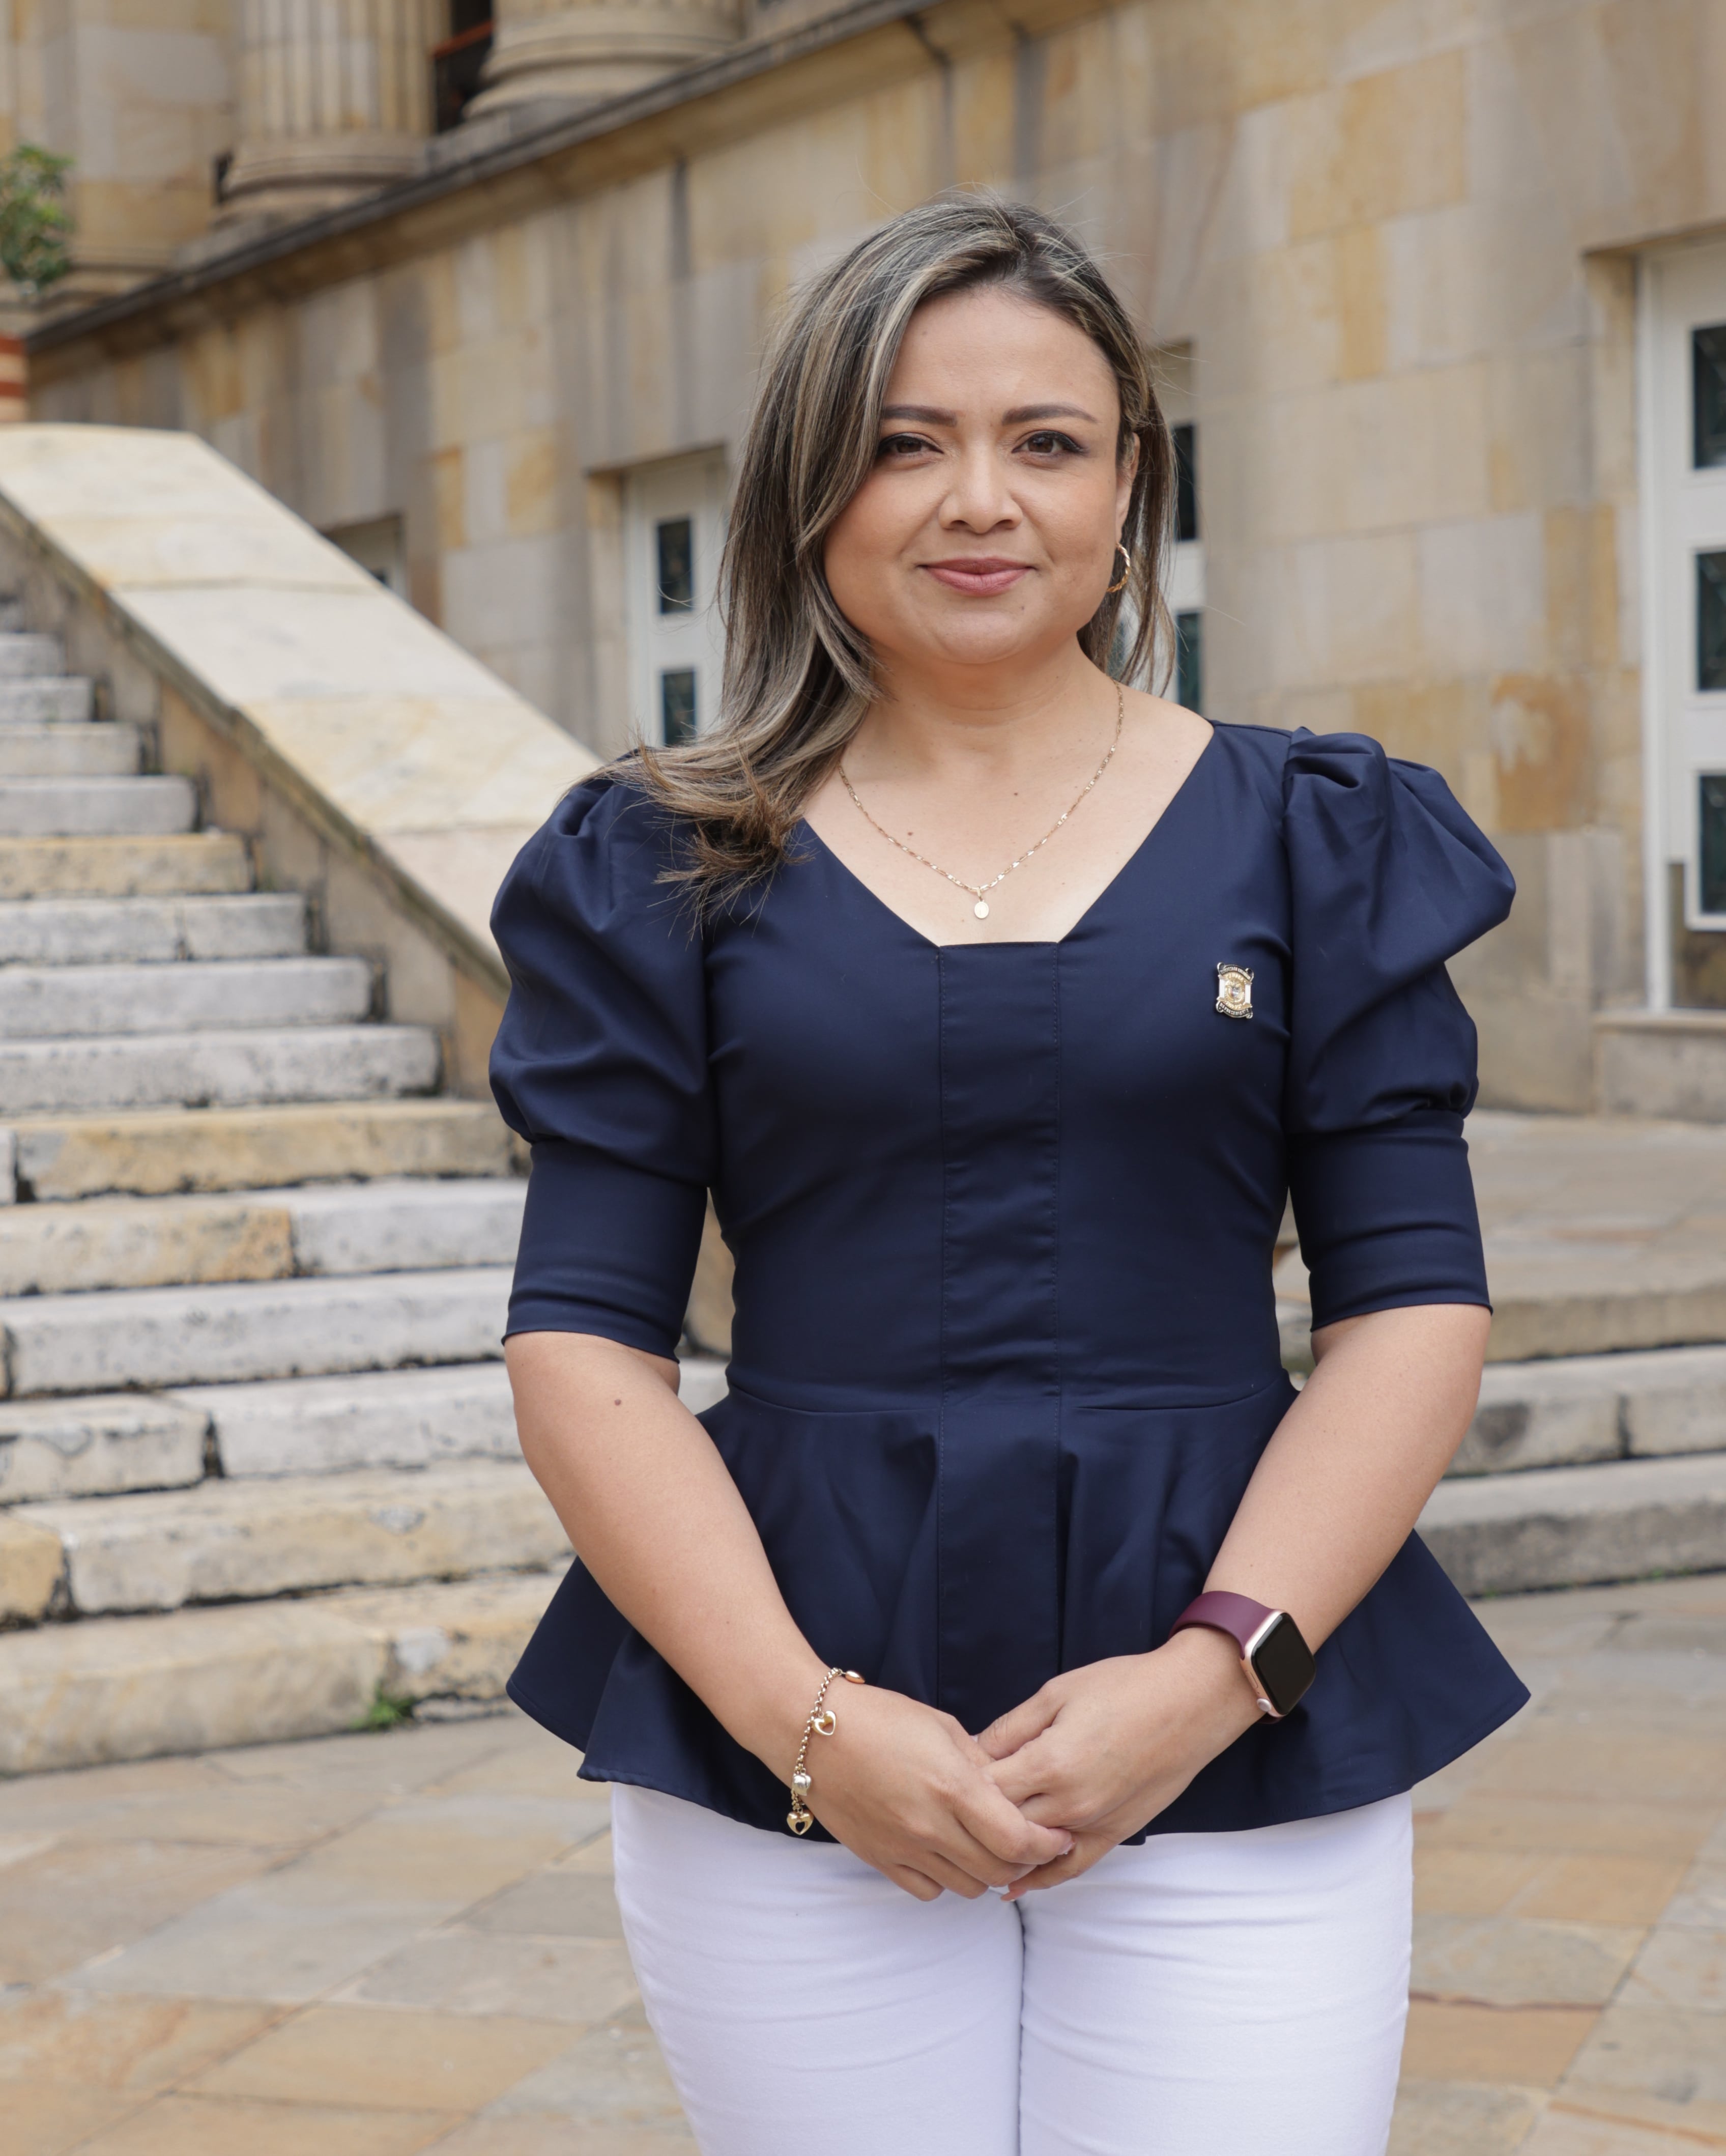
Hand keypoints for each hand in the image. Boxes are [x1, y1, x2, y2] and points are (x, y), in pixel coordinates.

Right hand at [789, 1682, 1076, 1901]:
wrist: (812, 1732)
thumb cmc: (880, 1717)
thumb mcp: (942, 1727)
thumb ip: (981, 1763)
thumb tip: (1010, 1790)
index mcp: (953, 1786)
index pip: (1017, 1839)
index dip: (1047, 1843)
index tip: (1059, 1834)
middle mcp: (930, 1825)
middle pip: (998, 1870)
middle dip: (1025, 1861)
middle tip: (1032, 1844)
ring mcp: (903, 1848)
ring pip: (968, 1887)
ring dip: (988, 1873)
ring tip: (990, 1848)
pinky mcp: (880, 1859)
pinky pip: (928, 1890)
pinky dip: (948, 1880)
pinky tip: (948, 1855)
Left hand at [977, 1629, 1261, 1896]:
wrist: (1190, 1703)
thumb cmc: (1124, 1687)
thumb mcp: (1056, 1693)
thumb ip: (1011, 1729)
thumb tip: (972, 1752)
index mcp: (1050, 1763)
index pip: (984, 1790)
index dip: (960, 1783)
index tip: (945, 1773)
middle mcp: (1070, 1803)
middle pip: (1002, 1826)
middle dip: (974, 1818)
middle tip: (952, 1807)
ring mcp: (1094, 1824)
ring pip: (1031, 1853)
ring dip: (1000, 1850)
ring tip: (969, 1846)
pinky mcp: (1115, 1834)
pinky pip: (1071, 1868)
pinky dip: (1040, 1879)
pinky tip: (1014, 1885)